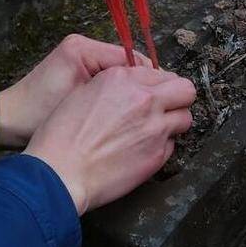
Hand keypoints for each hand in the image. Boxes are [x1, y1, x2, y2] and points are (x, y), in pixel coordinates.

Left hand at [0, 34, 149, 146]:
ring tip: (142, 110)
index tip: (164, 100)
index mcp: (82, 49)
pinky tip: (123, 109)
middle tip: (157, 107)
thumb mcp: (78, 107)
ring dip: (130, 89)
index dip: (150, 80)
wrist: (6, 120)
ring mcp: (79, 55)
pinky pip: (108, 77)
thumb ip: (114, 95)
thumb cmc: (36, 117)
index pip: (131, 59)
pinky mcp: (77, 67)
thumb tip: (150, 93)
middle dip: (142, 84)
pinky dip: (117, 92)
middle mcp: (82, 45)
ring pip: (120, 71)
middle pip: (128, 63)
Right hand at [25, 66, 195, 214]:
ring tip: (155, 131)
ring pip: (185, 117)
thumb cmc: (61, 137)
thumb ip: (115, 85)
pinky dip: (162, 146)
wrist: (59, 173)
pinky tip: (142, 151)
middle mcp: (144, 99)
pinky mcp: (158, 152)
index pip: (160, 73)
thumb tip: (134, 87)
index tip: (153, 94)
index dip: (157, 85)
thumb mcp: (83, 94)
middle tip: (167, 107)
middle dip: (178, 97)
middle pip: (185, 89)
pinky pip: (172, 144)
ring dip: (173, 123)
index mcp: (122, 79)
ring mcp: (155, 126)